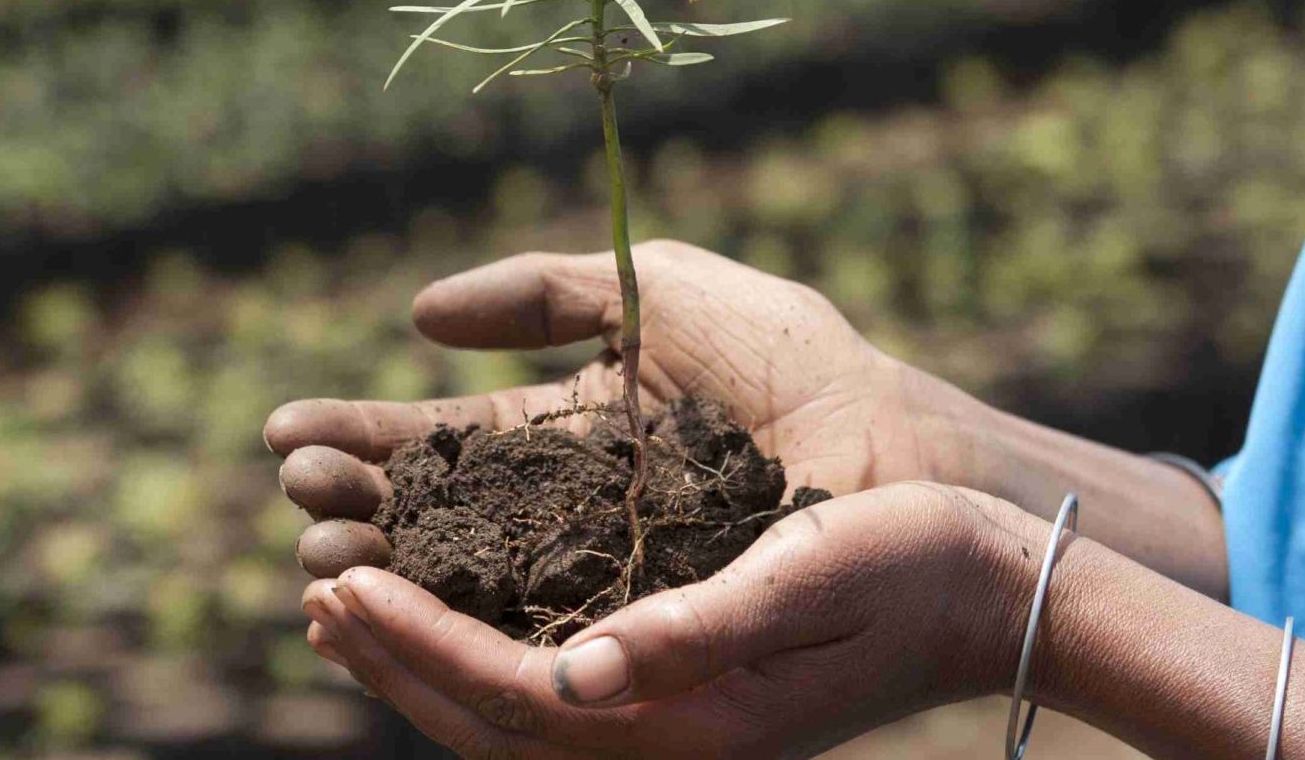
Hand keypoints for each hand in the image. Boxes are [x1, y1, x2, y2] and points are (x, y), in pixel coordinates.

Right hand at [265, 242, 984, 576]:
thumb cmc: (793, 360)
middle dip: (354, 508)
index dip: (360, 440)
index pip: (439, 446)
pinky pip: (528, 645)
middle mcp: (567, 522)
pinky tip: (398, 616)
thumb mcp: (651, 293)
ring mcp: (598, 585)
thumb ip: (538, 294)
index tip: (284, 431)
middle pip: (431, 523)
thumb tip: (414, 318)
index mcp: (566, 440)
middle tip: (294, 491)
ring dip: (385, 575)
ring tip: (326, 554)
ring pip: (461, 591)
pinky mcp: (636, 641)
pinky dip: (456, 635)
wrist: (898, 439)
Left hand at [301, 481, 1044, 758]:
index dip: (412, 643)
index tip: (339, 581)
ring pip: (509, 723)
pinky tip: (445, 617)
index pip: (507, 697)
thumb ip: (686, 635)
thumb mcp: (798, 575)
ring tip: (347, 608)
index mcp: (687, 726)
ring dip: (421, 668)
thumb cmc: (906, 564)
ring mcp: (677, 735)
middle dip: (392, 662)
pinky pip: (550, 702)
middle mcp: (671, 747)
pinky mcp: (685, 708)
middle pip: (488, 726)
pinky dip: (478, 664)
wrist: (989, 595)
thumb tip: (567, 678)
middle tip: (315, 591)